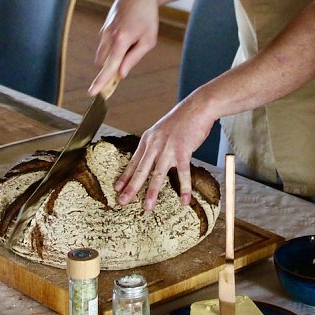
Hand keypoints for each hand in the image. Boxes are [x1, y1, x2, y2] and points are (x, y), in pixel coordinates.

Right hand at [90, 0, 159, 93]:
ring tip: (132, 42)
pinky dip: (114, 47)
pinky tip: (128, 34)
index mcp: (121, 40)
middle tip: (127, 62)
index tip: (93, 92)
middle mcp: (108, 36)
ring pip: (103, 54)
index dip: (102, 81)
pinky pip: (106, 45)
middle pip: (103, 63)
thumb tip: (121, 74)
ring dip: (113, 57)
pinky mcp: (104, 27)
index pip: (109, 66)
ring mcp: (104, 31)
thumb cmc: (148, 16)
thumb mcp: (149, 40)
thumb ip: (134, 58)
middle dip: (111, 68)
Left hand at [114, 93, 215, 209]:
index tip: (117, 188)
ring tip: (147, 207)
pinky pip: (183, 173)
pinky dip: (184, 188)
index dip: (125, 176)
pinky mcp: (183, 151)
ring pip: (157, 174)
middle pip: (141, 170)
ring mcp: (168, 148)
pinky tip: (184, 200)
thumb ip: (155, 144)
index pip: (134, 161)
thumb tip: (151, 158)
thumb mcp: (161, 130)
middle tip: (122, 201)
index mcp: (148, 140)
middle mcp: (155, 144)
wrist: (197, 107)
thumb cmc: (181, 119)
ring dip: (152, 192)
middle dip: (131, 188)